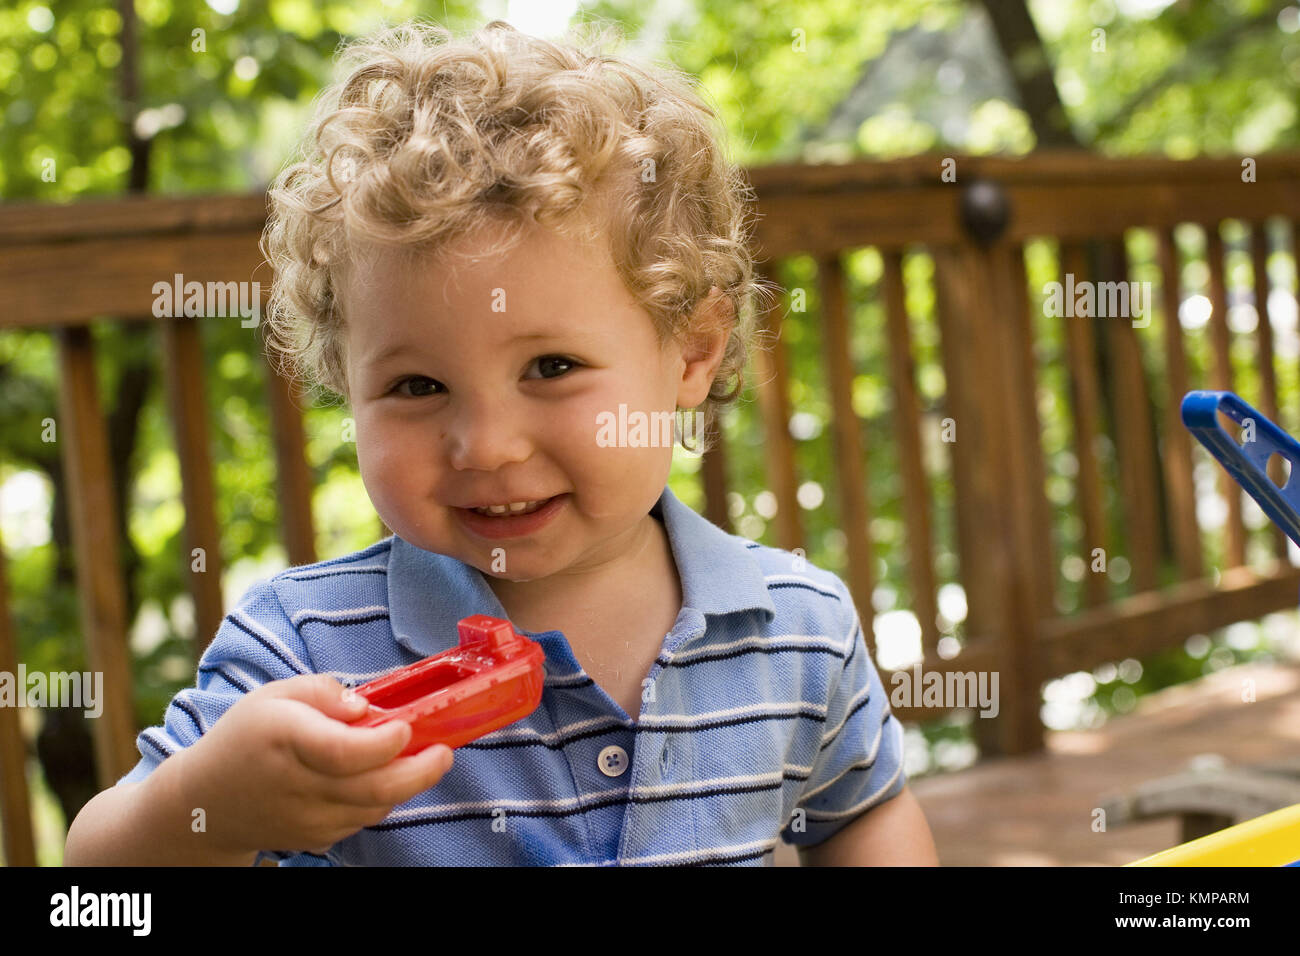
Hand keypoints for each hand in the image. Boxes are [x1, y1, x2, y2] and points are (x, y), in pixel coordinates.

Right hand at [174, 673, 453, 855]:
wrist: (206, 803)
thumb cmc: (246, 737)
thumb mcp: (275, 695)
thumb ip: (322, 691)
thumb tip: (365, 707)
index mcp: (286, 739)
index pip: (344, 751)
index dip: (384, 743)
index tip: (406, 725)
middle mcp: (298, 784)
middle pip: (374, 789)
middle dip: (421, 771)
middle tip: (445, 751)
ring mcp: (308, 818)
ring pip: (375, 808)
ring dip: (408, 785)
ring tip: (424, 759)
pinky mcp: (315, 838)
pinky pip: (362, 820)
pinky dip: (383, 800)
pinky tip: (387, 776)